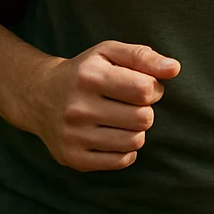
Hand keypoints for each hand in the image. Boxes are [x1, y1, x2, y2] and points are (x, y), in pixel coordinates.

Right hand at [24, 40, 180, 171]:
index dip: (153, 88)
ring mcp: (73, 136)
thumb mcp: (110, 52)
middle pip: (143, 118)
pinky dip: (126, 149)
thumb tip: (174, 69)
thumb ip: (144, 56)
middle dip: (146, 110)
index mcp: (89, 77)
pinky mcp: (73, 158)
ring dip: (137, 130)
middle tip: (132, 104)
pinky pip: (121, 161)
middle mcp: (77, 108)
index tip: (143, 86)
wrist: (40, 96)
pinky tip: (115, 135)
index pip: (145, 90)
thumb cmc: (85, 71)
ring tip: (124, 119)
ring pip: (134, 141)